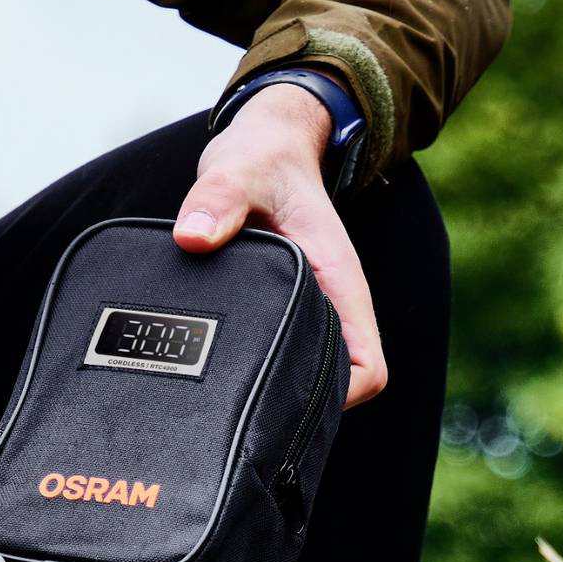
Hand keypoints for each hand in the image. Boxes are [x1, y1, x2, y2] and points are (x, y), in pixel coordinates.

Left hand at [174, 81, 386, 407]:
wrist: (265, 146)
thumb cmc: (262, 159)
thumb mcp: (238, 171)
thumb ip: (217, 199)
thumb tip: (194, 237)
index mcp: (337, 282)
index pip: (368, 367)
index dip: (341, 396)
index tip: (290, 400)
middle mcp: (330, 304)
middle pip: (339, 387)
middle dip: (301, 407)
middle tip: (243, 415)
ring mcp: (308, 310)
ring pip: (310, 375)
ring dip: (278, 391)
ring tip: (226, 402)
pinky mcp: (281, 310)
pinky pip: (281, 354)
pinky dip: (258, 371)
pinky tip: (214, 374)